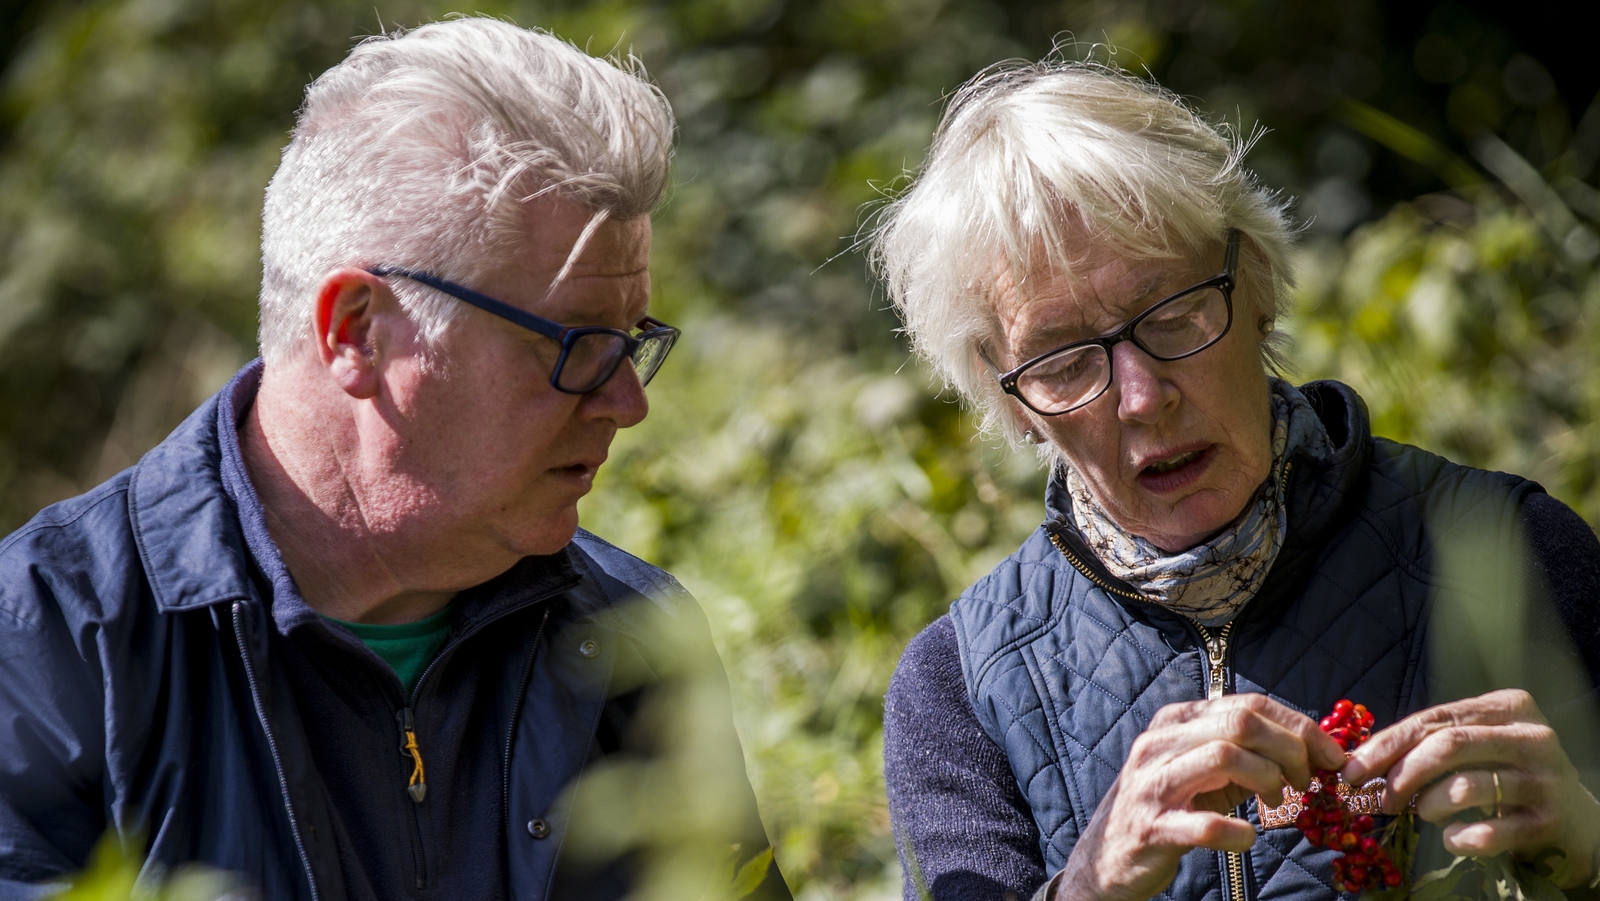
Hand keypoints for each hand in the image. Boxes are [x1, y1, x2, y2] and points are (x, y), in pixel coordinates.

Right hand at [1053, 694, 1345, 900]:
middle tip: (1305, 782)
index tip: (1332, 756)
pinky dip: (1239, 832)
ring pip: (1225, 757)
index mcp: (1176, 721)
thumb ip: (1243, 752)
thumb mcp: (1201, 770)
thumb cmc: (1167, 808)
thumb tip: (1309, 748)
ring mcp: (1153, 784)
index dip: (1300, 727)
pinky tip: (1247, 838)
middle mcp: (1160, 744)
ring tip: (1277, 803)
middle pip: (1241, 723)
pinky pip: (1206, 824)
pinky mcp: (1152, 828)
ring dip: (1268, 780)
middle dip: (1290, 750)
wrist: (1108, 856)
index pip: (1249, 704)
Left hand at [1341, 689, 1599, 887]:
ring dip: (1428, 804)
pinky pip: (1488, 832)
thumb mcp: (1476, 744)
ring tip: (1422, 812)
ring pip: (1465, 786)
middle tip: (1380, 798)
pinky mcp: (1548, 822)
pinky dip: (1458, 838)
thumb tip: (1361, 759)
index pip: (1434, 719)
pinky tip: (1452, 837)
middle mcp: (1531, 736)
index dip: (1387, 744)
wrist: (1574, 818)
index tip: (1352, 769)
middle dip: (1401, 774)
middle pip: (1447, 747)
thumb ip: (1429, 741)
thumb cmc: (1508, 772)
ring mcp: (1544, 779)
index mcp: (1508, 706)